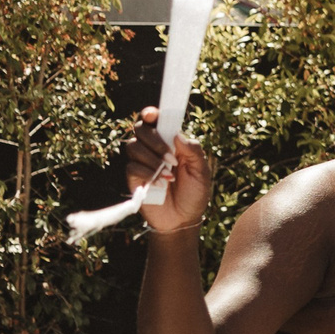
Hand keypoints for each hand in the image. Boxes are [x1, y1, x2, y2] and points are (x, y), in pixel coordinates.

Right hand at [124, 106, 211, 236]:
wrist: (183, 219)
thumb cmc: (194, 193)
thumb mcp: (201, 171)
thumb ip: (193, 151)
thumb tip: (177, 135)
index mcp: (170, 142)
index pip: (155, 121)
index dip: (151, 114)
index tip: (153, 114)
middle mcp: (153, 149)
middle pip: (141, 129)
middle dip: (155, 141)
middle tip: (172, 158)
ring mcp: (142, 162)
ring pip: (133, 146)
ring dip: (153, 159)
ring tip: (170, 175)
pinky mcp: (134, 178)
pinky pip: (132, 167)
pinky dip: (148, 173)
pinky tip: (162, 184)